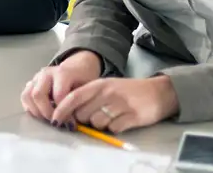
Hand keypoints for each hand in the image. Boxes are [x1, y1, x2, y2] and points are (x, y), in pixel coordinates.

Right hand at [21, 50, 101, 123]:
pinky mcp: (30, 83)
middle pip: (38, 95)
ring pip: (27, 96)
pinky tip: (42, 114)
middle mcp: (46, 73)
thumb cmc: (83, 81)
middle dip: (46, 113)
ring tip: (49, 118)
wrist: (77, 68)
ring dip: (36, 111)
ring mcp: (36, 77)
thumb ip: (79, 103)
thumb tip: (70, 124)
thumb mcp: (88, 89)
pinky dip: (31, 108)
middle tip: (57, 123)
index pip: (58, 96)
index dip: (64, 112)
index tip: (70, 124)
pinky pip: (24, 97)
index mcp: (62, 72)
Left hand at [50, 76, 179, 132]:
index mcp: (99, 84)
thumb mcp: (107, 86)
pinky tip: (121, 120)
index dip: (61, 110)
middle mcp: (108, 93)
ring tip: (111, 117)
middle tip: (95, 116)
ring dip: (100, 125)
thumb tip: (70, 112)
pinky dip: (114, 128)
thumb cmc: (128, 90)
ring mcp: (120, 105)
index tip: (55, 120)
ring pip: (97, 123)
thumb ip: (90, 96)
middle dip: (84, 119)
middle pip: (83, 114)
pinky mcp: (132, 117)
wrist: (158, 92)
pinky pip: (113, 129)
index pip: (74, 97)